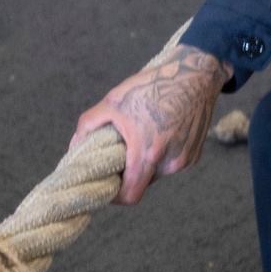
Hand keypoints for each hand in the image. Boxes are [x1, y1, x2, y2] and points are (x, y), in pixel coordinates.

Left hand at [70, 44, 233, 203]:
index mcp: (148, 153)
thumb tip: (74, 146)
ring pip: (157, 173)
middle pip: (142, 183)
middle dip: (130, 174)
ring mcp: (185, 160)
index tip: (107, 184)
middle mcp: (170, 163)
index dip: (115, 196)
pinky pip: (172, 163)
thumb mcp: (114, 100)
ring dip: (147, 163)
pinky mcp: (195, 154)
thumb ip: (89, 125)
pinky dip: (163, 155)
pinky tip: (161, 133)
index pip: (130, 195)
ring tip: (143, 137)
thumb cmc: (154, 86)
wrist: (196, 76)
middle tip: (122, 154)